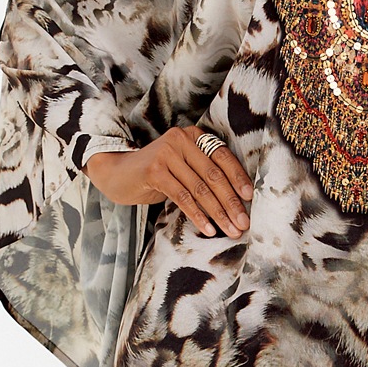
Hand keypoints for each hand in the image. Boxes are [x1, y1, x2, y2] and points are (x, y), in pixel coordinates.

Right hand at [84, 128, 252, 238]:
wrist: (117, 173)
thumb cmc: (156, 174)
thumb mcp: (183, 167)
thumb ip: (204, 174)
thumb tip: (237, 200)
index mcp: (194, 136)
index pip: (223, 157)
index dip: (238, 178)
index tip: (250, 199)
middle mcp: (181, 140)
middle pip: (214, 175)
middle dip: (231, 202)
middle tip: (243, 223)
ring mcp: (167, 154)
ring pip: (200, 189)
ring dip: (218, 213)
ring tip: (230, 230)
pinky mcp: (155, 171)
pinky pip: (183, 197)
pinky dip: (198, 215)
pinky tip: (207, 229)